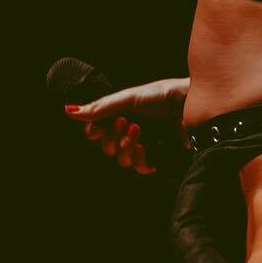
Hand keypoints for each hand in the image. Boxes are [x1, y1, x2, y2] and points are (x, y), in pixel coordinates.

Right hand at [64, 76, 188, 174]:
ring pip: (121, 159)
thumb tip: (68, 110)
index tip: (97, 129)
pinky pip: (140, 168)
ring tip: (138, 131)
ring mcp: (146, 143)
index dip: (94, 133)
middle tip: (126, 122)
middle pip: (107, 147)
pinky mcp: (160, 156)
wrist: (193, 102)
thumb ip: (100, 108)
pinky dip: (138, 159)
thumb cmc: (163, 94)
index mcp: (122, 113)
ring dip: (125, 147)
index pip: (97, 131)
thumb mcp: (128, 98)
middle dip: (112, 138)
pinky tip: (143, 146)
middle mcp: (131, 129)